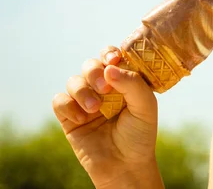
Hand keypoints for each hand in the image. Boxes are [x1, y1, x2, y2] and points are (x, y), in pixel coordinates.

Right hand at [52, 46, 160, 186]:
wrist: (124, 166)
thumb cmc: (139, 135)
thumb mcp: (145, 106)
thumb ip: (133, 83)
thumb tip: (110, 68)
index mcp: (124, 81)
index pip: (113, 57)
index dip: (110, 53)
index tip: (113, 60)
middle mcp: (104, 88)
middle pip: (91, 64)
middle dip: (94, 71)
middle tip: (104, 88)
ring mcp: (86, 101)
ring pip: (74, 80)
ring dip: (82, 91)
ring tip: (95, 109)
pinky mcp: (69, 117)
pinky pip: (59, 100)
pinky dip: (68, 106)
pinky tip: (81, 119)